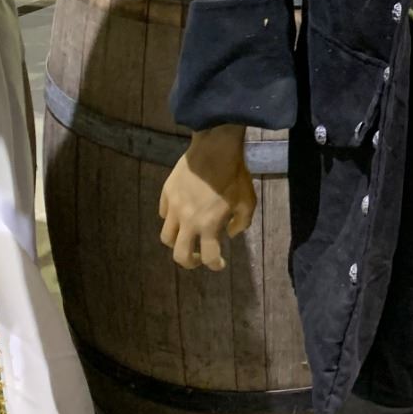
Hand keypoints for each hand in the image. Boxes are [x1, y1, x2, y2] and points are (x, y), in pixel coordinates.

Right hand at [160, 124, 255, 271]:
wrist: (214, 147)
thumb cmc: (234, 174)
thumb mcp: (248, 201)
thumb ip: (242, 223)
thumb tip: (230, 234)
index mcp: (209, 226)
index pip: (208, 257)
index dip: (215, 265)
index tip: (219, 263)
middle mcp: (188, 221)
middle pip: (180, 255)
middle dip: (189, 262)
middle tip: (197, 258)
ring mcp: (174, 208)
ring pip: (166, 237)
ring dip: (177, 242)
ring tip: (186, 237)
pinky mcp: (166, 194)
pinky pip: (164, 214)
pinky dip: (171, 219)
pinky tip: (181, 214)